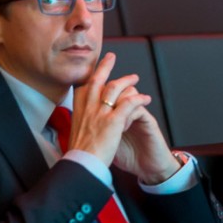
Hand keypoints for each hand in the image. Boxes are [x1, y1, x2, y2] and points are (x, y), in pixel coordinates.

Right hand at [71, 53, 177, 183]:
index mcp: (78, 112)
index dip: (89, 77)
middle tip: (111, 56)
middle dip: (105, 66)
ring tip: (135, 78)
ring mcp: (100, 113)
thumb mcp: (76, 134)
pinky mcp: (113, 121)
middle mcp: (88, 109)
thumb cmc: (79, 154)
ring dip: (126, 81)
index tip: (93, 70)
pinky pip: (129, 103)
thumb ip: (81, 123)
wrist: (81, 166)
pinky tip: (146, 98)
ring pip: (114, 88)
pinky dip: (138, 98)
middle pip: (96, 80)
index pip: (82, 87)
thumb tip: (83, 122)